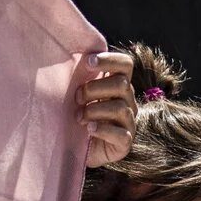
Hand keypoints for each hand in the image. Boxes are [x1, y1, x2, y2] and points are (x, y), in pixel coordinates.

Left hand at [80, 51, 136, 168]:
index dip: (109, 60)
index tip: (87, 63)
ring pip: (120, 108)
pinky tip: (88, 129)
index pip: (126, 64)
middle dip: (94, 89)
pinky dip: (101, 129)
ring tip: (78, 118)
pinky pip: (120, 134)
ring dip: (93, 110)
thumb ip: (80, 76)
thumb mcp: (77, 93)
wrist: (74, 149)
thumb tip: (71, 51)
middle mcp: (128, 101)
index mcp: (118, 85)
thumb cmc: (75, 115)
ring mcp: (129, 122)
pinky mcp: (125, 142)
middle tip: (76, 98)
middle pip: (122, 84)